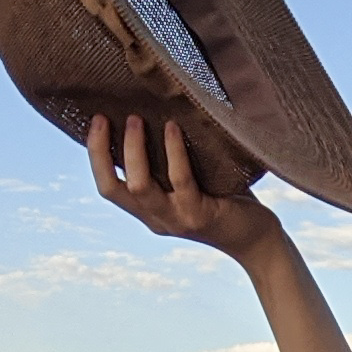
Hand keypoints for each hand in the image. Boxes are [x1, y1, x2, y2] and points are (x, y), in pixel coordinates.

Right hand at [87, 113, 284, 265]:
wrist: (256, 238)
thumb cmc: (223, 199)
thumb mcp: (187, 182)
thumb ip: (167, 163)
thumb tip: (153, 113)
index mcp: (148, 211)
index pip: (109, 187)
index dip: (96, 155)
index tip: (96, 120)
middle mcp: (157, 218)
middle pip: (114, 189)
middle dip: (102, 151)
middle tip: (107, 117)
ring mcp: (177, 219)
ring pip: (141, 187)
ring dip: (135, 150)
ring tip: (137, 119)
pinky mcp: (200, 215)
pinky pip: (180, 180)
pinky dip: (174, 152)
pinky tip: (173, 128)